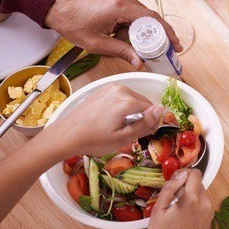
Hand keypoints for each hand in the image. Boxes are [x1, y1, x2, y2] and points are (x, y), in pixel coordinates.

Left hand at [44, 0, 181, 68]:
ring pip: (140, 15)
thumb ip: (122, 52)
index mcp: (120, 6)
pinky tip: (125, 35)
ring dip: (140, 31)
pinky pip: (132, 10)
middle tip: (161, 51)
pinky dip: (133, 24)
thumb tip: (140, 63)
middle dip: (155, 35)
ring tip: (132, 44)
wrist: (54, 4)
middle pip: (149, 17)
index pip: (153, 19)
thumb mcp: (97, 43)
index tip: (175, 45)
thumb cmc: (72, 22)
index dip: (167, 33)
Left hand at [46, 83, 163, 156]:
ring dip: (131, 112)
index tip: (142, 134)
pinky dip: (121, 107)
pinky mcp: (101, 90)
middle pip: (143, 103)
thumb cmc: (95, 140)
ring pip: (132, 100)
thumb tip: (162, 109)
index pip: (152, 109)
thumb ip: (145, 122)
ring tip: (117, 127)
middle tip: (128, 133)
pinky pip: (121, 97)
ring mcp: (109, 88)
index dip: (150, 123)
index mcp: (127, 100)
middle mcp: (120, 89)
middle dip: (141, 116)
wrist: (66, 135)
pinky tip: (110, 120)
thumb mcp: (124, 137)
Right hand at [146, 169, 213, 228]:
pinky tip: (180, 218)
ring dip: (189, 196)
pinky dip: (193, 206)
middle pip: (197, 184)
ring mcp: (209, 214)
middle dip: (185, 186)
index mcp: (193, 199)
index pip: (195, 173)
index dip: (182, 174)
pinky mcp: (209, 222)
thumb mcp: (158, 211)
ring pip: (200, 195)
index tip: (173, 182)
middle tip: (170, 199)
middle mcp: (205, 205)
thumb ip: (170, 189)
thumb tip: (179, 175)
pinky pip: (202, 206)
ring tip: (174, 211)